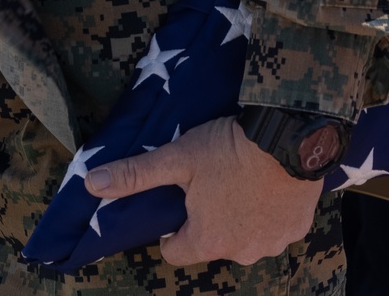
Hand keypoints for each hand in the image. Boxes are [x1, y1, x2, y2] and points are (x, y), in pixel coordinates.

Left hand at [85, 116, 320, 267]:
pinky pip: (275, 226)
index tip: (177, 201)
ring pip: (245, 236)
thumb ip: (135, 175)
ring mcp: (271, 244)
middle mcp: (239, 253)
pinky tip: (267, 182)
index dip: (171, 228)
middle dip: (208, 218)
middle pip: (212, 242)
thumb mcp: (177, 157)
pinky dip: (269, 210)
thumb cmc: (230, 148)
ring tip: (240, 178)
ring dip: (240, 216)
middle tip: (210, 181)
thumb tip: (91, 184)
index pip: (174, 251)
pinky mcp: (296, 229)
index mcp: (206, 240)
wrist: (289, 136)